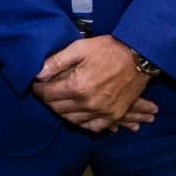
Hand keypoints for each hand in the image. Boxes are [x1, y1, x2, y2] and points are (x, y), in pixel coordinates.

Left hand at [32, 35, 157, 129]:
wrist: (139, 58)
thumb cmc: (109, 49)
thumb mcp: (80, 47)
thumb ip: (58, 61)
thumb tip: (38, 72)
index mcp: (78, 86)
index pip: (48, 94)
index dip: (39, 89)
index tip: (36, 84)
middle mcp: (88, 103)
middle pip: (58, 109)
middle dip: (48, 100)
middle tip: (46, 91)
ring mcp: (102, 112)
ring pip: (72, 120)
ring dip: (62, 112)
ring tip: (59, 101)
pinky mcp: (113, 116)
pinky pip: (92, 127)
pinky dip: (81, 122)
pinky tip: (77, 114)